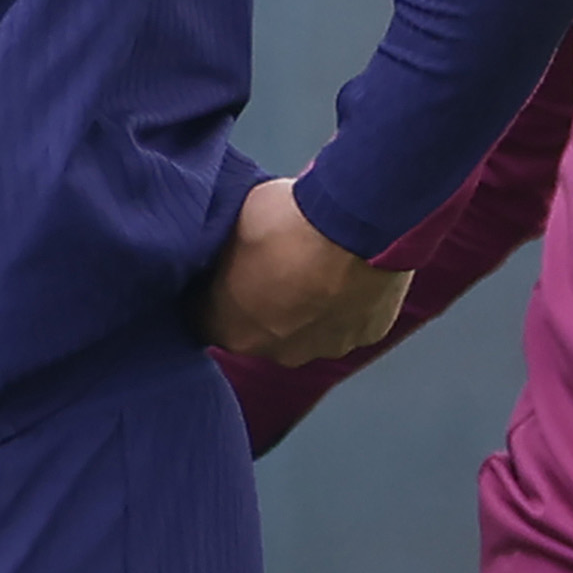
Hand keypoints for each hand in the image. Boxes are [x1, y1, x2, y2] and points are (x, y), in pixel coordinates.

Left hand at [198, 177, 411, 365]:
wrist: (356, 222)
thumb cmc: (287, 223)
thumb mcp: (227, 227)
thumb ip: (218, 256)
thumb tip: (217, 251)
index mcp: (231, 330)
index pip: (206, 319)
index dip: (209, 293)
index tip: (217, 273)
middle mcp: (276, 351)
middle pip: (259, 330)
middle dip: (261, 303)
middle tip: (271, 264)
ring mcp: (325, 347)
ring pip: (307, 330)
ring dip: (306, 306)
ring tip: (312, 265)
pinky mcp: (366, 335)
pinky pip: (348, 321)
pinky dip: (345, 302)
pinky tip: (345, 270)